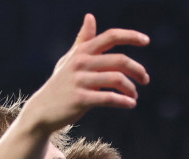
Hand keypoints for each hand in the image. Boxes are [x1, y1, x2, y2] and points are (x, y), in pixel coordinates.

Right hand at [21, 14, 149, 134]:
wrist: (41, 111)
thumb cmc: (60, 84)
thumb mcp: (70, 59)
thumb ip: (83, 40)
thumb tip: (90, 16)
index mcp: (82, 51)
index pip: (110, 37)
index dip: (131, 36)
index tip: (146, 41)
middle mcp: (81, 63)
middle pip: (119, 60)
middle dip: (137, 70)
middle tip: (145, 79)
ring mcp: (80, 81)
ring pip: (117, 79)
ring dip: (130, 89)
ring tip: (134, 96)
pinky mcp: (80, 99)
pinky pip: (108, 98)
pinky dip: (123, 101)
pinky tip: (130, 104)